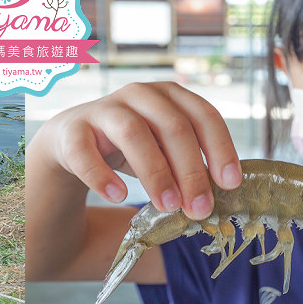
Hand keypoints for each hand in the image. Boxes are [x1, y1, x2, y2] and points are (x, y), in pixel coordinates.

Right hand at [30, 81, 241, 220]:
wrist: (73, 140)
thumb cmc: (130, 146)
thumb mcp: (164, 150)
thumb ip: (187, 166)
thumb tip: (211, 202)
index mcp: (170, 95)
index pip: (203, 115)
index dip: (220, 148)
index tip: (229, 184)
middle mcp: (140, 95)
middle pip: (173, 127)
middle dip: (191, 171)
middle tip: (199, 208)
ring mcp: (104, 109)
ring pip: (133, 134)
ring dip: (155, 173)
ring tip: (168, 206)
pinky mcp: (73, 130)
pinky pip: (85, 152)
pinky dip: (102, 176)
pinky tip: (118, 196)